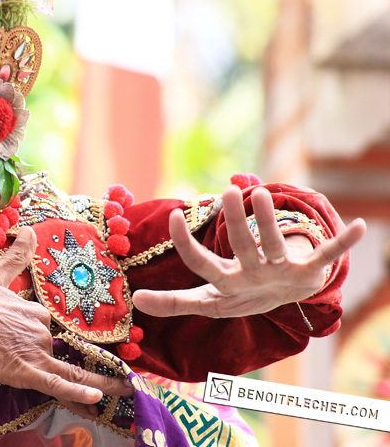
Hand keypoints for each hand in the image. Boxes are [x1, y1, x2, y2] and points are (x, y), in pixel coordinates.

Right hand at [0, 226, 132, 418]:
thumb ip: (16, 256)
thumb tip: (29, 231)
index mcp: (34, 311)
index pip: (46, 330)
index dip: (49, 343)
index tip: (60, 352)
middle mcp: (39, 330)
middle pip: (59, 352)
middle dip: (79, 367)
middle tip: (115, 382)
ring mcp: (34, 351)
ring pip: (71, 371)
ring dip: (101, 384)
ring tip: (125, 392)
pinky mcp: (24, 371)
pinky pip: (57, 384)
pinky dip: (79, 392)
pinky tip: (98, 399)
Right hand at [132, 186, 366, 317]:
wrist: (278, 306)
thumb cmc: (237, 295)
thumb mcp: (205, 301)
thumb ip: (172, 302)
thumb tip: (135, 298)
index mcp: (226, 284)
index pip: (201, 264)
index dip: (187, 244)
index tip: (177, 216)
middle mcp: (253, 277)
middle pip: (243, 248)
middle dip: (238, 224)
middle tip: (231, 194)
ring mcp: (281, 272)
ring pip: (277, 244)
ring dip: (272, 221)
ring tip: (261, 192)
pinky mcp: (309, 270)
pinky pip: (327, 256)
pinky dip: (344, 243)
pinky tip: (363, 227)